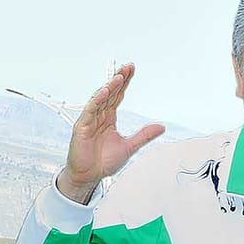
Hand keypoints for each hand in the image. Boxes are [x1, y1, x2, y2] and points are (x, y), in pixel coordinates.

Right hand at [57, 64, 164, 201]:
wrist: (90, 175)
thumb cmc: (104, 162)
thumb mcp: (129, 146)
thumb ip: (144, 135)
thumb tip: (161, 127)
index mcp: (109, 118)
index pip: (118, 95)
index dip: (125, 82)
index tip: (132, 70)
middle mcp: (99, 115)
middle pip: (110, 93)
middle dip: (119, 79)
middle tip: (128, 67)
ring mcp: (90, 119)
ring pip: (100, 99)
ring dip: (109, 87)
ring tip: (119, 77)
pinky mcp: (82, 127)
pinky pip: (90, 110)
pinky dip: (97, 101)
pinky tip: (104, 92)